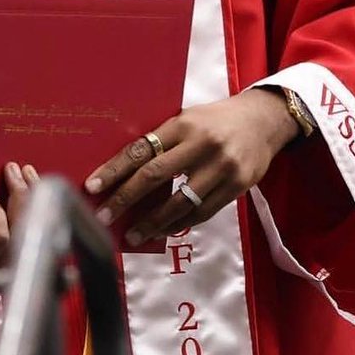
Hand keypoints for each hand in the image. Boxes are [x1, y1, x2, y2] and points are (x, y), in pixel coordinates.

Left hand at [84, 88, 297, 246]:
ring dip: (152, 222)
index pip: (141, 149)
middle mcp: (201, 144)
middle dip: (125, 199)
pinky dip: (179, 223)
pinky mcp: (236, 186)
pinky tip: (162, 231)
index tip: (92, 186)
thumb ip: (162, 141)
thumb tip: (125, 173)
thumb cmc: (214, 120)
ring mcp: (221, 167)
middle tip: (104, 217)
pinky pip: (202, 212)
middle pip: (155, 176)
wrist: (262, 121)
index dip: (114, 169)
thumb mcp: (186, 119)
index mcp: (182, 124)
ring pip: (179, 202)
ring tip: (133, 235)